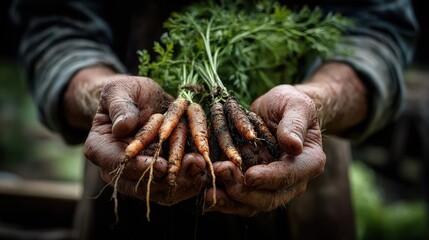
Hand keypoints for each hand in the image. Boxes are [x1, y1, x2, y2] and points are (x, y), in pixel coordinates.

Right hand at [82, 73, 207, 204]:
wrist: (140, 101)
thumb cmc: (125, 94)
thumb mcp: (119, 91)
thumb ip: (120, 107)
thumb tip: (123, 127)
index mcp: (101, 148)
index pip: (117, 164)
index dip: (139, 167)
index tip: (159, 164)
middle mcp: (120, 168)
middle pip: (142, 185)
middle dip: (169, 179)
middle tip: (191, 166)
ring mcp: (142, 174)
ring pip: (162, 191)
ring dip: (185, 182)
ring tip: (201, 166)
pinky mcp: (160, 174)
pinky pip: (175, 186)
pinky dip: (191, 181)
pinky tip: (205, 170)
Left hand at [203, 84, 324, 215]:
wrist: (278, 110)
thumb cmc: (290, 104)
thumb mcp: (296, 105)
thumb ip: (294, 123)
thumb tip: (293, 146)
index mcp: (308, 163)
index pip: (289, 176)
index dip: (269, 178)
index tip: (249, 175)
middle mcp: (292, 181)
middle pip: (268, 198)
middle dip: (242, 190)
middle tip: (221, 173)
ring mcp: (271, 186)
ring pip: (251, 205)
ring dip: (228, 200)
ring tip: (207, 191)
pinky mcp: (253, 185)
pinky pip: (238, 200)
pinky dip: (222, 198)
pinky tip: (205, 191)